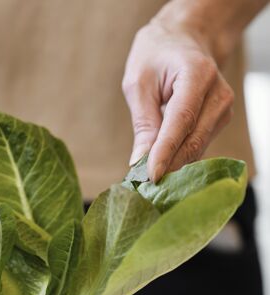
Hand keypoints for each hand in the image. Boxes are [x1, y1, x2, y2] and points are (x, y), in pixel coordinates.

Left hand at [122, 18, 233, 181]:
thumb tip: (139, 161)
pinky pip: (198, 147)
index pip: (181, 121)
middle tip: (141, 186)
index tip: (151, 176)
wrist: (183, 41)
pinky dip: (179, 160)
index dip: (166, 152)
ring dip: (173, 166)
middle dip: (168, 166)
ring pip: (197, 149)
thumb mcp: (138, 84)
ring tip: (146, 179)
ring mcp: (223, 109)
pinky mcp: (219, 121)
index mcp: (197, 75)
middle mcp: (218, 94)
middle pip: (193, 140)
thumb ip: (143, 123)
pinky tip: (161, 168)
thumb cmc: (155, 57)